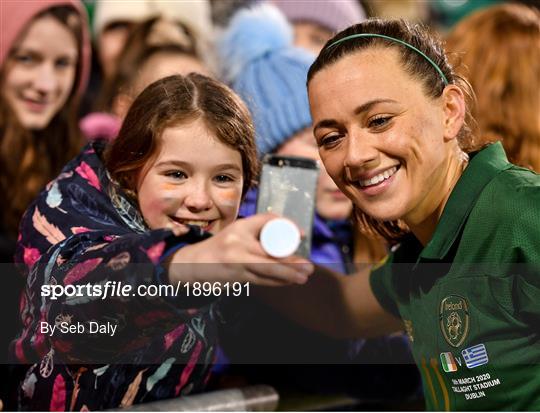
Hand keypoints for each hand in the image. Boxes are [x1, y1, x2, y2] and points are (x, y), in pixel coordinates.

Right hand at [167, 214, 313, 285]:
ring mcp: (236, 262)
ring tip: (303, 277)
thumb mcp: (238, 232)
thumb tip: (289, 232)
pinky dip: (276, 281)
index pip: (267, 220)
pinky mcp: (236, 277)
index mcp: (240, 227)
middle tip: (308, 267)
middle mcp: (238, 243)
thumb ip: (258, 230)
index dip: (287, 225)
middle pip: (270, 254)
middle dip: (292, 263)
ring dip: (288, 276)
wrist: (194, 264)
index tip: (302, 235)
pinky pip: (261, 280)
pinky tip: (288, 281)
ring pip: (268, 271)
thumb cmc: (221, 246)